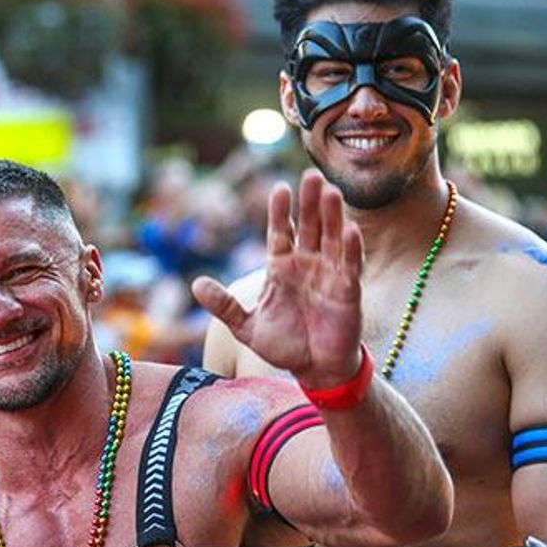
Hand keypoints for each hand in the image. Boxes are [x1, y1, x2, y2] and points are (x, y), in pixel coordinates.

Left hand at [192, 169, 363, 386]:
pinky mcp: (348, 291)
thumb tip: (195, 285)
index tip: (279, 188)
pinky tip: (349, 229)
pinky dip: (350, 247)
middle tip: (311, 175)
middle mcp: (307, 265)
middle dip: (310, 202)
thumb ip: (224, 305)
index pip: (280, 232)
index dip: (280, 211)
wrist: (315, 371)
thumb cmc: (284, 346)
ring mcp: (329, 275)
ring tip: (331, 191)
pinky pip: (350, 265)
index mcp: (281, 268)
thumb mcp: (246, 327)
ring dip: (332, 216)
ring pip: (331, 238)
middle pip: (309, 226)